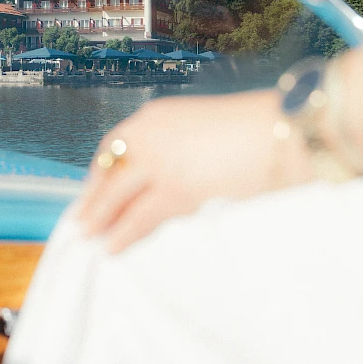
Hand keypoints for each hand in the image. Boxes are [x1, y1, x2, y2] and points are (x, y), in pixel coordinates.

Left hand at [76, 91, 313, 252]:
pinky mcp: (174, 189)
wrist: (279, 131)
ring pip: (116, 195)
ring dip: (101, 218)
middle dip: (94, 197)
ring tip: (91, 236)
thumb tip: (163, 174)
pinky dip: (123, 234)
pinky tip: (114, 246)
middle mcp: (149, 134)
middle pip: (109, 170)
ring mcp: (159, 161)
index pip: (114, 145)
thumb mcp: (199, 127)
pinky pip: (138, 217)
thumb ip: (175, 144)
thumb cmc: (251, 129)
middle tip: (83, 217)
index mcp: (155, 116)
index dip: (102, 171)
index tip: (94, 189)